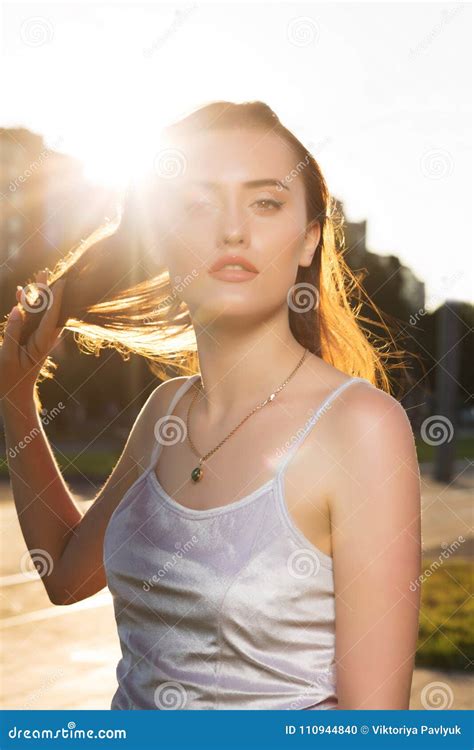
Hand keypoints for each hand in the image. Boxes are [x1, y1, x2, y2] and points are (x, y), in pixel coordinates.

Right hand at [0, 269, 66, 403]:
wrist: (14, 395)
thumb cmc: (9, 379)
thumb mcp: (7, 356)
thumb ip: (12, 332)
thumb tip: (17, 309)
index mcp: (41, 343)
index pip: (51, 317)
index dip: (56, 298)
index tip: (61, 282)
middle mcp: (44, 339)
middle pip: (49, 311)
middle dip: (48, 291)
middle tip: (46, 272)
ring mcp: (38, 339)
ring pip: (40, 313)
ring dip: (38, 296)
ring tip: (39, 277)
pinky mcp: (31, 340)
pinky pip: (31, 320)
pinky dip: (26, 307)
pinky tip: (21, 294)